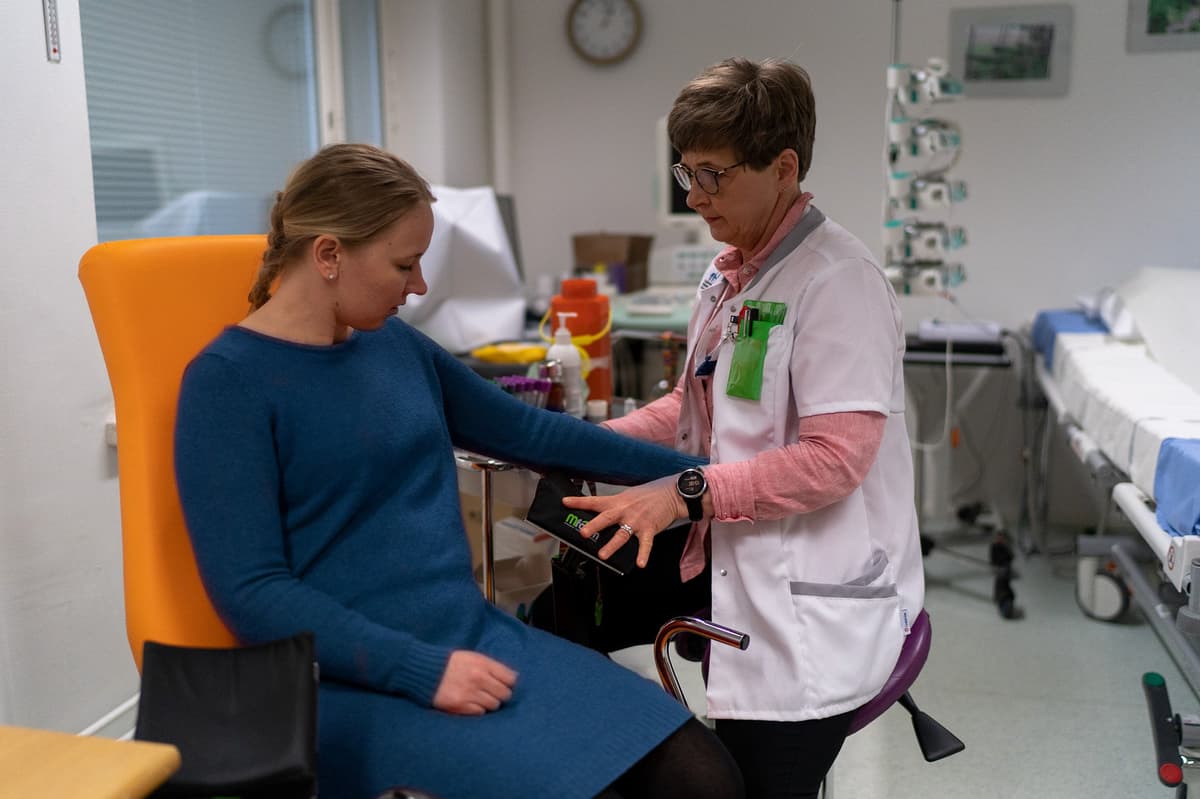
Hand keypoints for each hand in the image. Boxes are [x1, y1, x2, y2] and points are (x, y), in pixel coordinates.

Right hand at [432, 650, 517, 714]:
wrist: (425, 671)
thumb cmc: (451, 663)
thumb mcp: (473, 657)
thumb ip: (492, 666)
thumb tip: (513, 678)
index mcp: (483, 664)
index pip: (510, 678)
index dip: (509, 683)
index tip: (504, 684)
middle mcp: (479, 678)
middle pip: (505, 694)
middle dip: (501, 694)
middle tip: (492, 692)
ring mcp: (470, 693)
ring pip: (494, 705)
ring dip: (490, 702)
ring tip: (480, 697)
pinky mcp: (460, 706)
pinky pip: (480, 712)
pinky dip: (478, 709)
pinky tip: (471, 702)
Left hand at [561, 475, 687, 568]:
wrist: (671, 493)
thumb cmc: (648, 495)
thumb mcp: (627, 496)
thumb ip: (614, 506)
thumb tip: (598, 515)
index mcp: (617, 502)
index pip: (595, 501)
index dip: (579, 501)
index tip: (565, 502)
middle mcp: (625, 511)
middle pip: (606, 518)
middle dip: (594, 525)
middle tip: (582, 533)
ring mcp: (637, 521)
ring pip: (622, 534)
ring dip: (612, 545)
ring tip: (602, 555)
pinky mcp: (650, 529)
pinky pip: (646, 544)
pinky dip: (643, 554)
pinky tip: (640, 564)